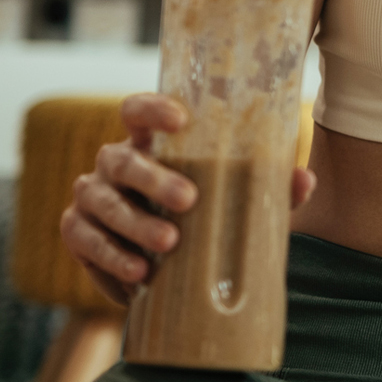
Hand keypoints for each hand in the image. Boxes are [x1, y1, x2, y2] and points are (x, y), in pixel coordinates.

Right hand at [58, 93, 317, 305]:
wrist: (168, 266)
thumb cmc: (205, 213)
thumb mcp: (237, 199)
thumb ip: (267, 187)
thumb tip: (304, 180)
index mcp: (151, 143)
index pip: (137, 110)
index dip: (153, 109)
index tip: (182, 119)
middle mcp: (114, 163)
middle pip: (122, 159)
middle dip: (153, 178)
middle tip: (189, 199)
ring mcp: (91, 196)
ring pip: (102, 201)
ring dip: (134, 223)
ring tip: (169, 243)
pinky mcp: (77, 233)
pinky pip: (85, 241)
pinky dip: (112, 257)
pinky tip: (138, 273)